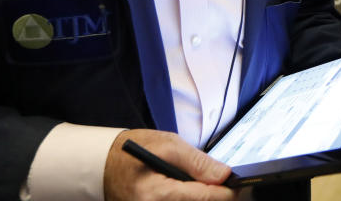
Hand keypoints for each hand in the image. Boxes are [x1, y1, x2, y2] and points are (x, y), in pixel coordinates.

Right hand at [104, 129, 235, 200]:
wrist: (102, 165)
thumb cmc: (132, 152)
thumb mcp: (168, 145)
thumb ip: (198, 161)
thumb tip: (224, 175)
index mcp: (157, 195)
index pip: (204, 198)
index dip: (226, 192)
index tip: (238, 186)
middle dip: (214, 197)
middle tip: (222, 186)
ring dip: (202, 199)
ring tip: (204, 187)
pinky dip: (190, 200)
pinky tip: (192, 192)